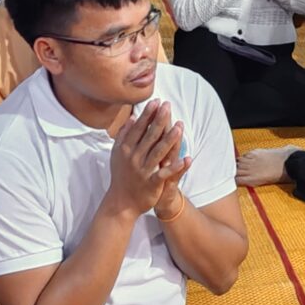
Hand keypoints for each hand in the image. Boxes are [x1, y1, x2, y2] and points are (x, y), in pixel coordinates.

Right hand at [108, 100, 188, 215]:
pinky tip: (186, 159)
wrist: (121, 203)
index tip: (156, 101)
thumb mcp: (118, 154)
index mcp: (126, 149)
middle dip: (159, 120)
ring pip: (158, 152)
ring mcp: (142, 171)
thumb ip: (124, 135)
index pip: (138, 128)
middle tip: (168, 106)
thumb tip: (131, 117)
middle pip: (149, 136)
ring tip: (180, 127)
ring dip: (169, 139)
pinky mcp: (151, 184)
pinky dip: (175, 167)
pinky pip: (164, 174)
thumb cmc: (121, 175)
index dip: (148, 115)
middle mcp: (133, 158)